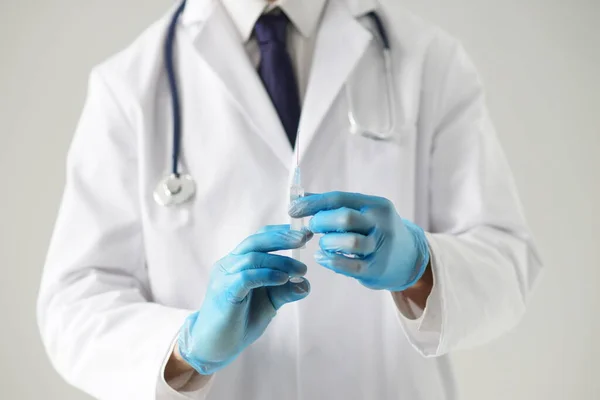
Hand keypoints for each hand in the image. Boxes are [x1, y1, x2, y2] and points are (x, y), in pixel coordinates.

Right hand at [177, 226, 311, 374]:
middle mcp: (229, 264)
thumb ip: (285, 291)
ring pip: (252, 258)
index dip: (281, 232)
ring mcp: (224, 277)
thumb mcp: (269, 303)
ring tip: (300, 269)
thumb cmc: (240, 321)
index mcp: (238, 262)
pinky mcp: (224, 292)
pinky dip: (267, 275)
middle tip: (304, 238)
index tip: (305, 233)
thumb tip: (306, 283)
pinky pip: (246, 277)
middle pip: (255, 241)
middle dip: (282, 237)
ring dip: (280, 261)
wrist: (215, 346)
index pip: (259, 238)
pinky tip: (283, 279)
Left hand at [289, 192, 428, 291]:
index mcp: (376, 205)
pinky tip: (322, 258)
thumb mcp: (363, 212)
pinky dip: (331, 262)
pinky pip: (349, 267)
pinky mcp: (376, 269)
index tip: (293, 209)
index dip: (313, 203)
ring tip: (323, 244)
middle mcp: (381, 224)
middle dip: (321, 222)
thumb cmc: (375, 231)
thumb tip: (300, 197)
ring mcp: (381, 247)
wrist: (408, 258)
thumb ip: (334, 205)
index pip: (340, 198)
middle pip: (345, 218)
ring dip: (328, 243)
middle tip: (312, 228)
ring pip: (349, 243)